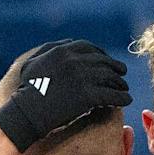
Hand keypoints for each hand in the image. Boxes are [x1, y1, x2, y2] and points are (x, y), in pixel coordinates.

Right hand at [0, 39, 130, 151]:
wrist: (26, 113)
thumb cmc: (26, 91)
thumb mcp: (33, 62)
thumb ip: (51, 48)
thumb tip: (69, 41)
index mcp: (63, 51)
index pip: (90, 48)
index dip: (101, 54)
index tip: (107, 61)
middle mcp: (75, 60)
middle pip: (103, 61)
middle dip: (114, 67)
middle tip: (122, 74)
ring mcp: (83, 77)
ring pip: (110, 77)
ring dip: (120, 83)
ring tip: (125, 89)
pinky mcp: (88, 96)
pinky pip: (112, 95)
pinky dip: (122, 97)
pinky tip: (127, 100)